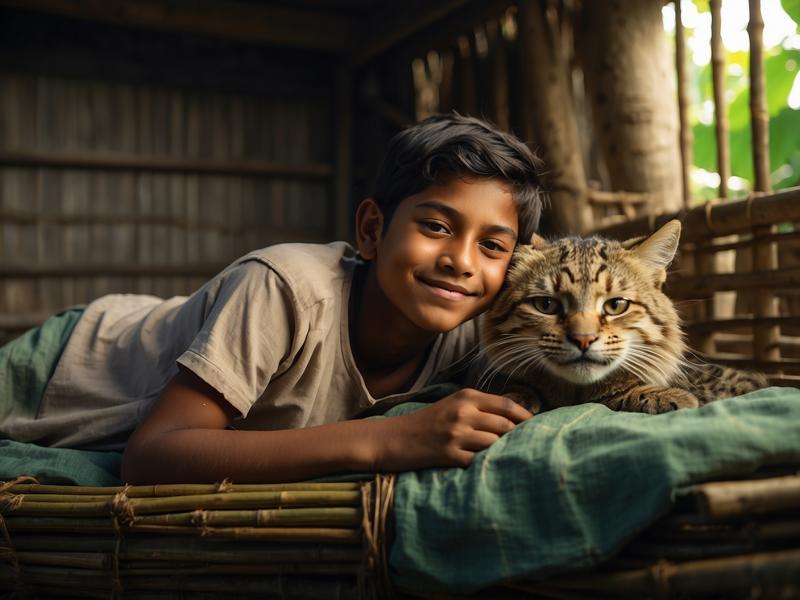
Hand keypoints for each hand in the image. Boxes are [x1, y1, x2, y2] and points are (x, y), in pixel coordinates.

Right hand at [376, 388, 532, 470]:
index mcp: (466, 397)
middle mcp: (463, 412)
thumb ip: (479, 408)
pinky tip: (489, 470)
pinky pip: (478, 461)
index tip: (538, 427)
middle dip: (518, 438)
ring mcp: (455, 434)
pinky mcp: (448, 454)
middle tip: (526, 448)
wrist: (393, 438)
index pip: (507, 404)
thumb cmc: (426, 423)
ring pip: (495, 444)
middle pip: (505, 426)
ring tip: (509, 461)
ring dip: (503, 453)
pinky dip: (486, 466)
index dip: (526, 417)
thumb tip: (513, 419)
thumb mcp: (452, 405)